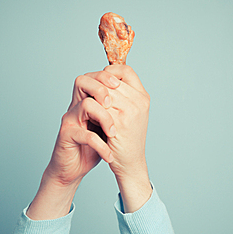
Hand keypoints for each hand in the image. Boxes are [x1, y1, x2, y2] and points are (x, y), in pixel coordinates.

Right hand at [26, 73, 119, 219]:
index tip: (120, 87)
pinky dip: (101, 146)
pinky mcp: (66, 135)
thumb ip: (116, 111)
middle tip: (118, 107)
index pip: (94, 76)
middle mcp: (76, 105)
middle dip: (105, 91)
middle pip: (85, 82)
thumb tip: (136, 96)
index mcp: (86, 100)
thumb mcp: (108, 126)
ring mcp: (70, 119)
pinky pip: (85, 134)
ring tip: (113, 134)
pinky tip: (109, 155)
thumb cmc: (92, 148)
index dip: (109, 76)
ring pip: (87, 104)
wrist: (73, 169)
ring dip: (105, 118)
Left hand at [86, 65, 151, 212]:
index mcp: (143, 97)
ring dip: (93, 98)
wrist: (130, 163)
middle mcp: (139, 101)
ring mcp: (130, 111)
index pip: (126, 70)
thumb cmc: (127, 139)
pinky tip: (89, 117)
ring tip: (89, 108)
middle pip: (111, 80)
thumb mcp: (130, 113)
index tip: (101, 82)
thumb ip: (122, 96)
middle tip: (89, 97)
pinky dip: (92, 110)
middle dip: (97, 87)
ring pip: (103, 92)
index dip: (110, 72)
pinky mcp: (119, 122)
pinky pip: (100, 107)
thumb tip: (104, 78)